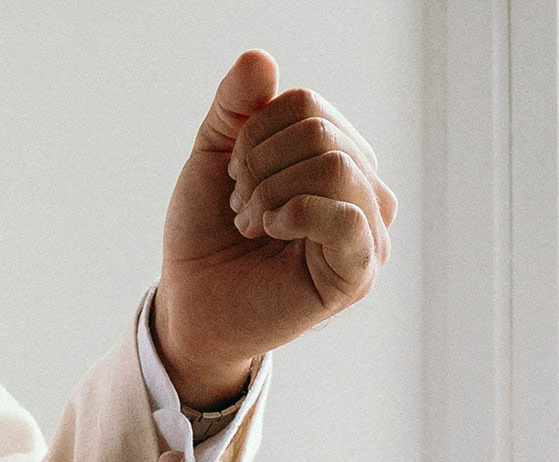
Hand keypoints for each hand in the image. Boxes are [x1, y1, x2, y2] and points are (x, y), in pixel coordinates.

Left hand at [154, 51, 396, 408]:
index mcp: (336, 156)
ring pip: (334, 167)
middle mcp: (363, 190)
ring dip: (270, 193)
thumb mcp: (212, 158)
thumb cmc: (207, 237)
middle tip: (239, 206)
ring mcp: (367, 232)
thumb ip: (235, 108)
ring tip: (251, 223)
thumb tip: (260, 58)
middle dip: (259, 167)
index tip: (233, 176)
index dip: (254, 134)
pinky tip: (271, 230)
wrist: (190, 305)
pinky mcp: (358, 272)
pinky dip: (295, 213)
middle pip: (321, 134)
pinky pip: (346, 217)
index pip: (306, 105)